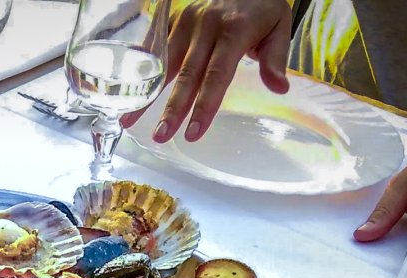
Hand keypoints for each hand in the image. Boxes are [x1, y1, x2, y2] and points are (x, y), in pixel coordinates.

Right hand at [140, 0, 290, 142]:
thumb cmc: (260, 7)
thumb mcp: (278, 25)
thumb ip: (275, 58)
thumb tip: (279, 88)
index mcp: (233, 30)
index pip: (217, 75)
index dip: (204, 106)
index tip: (193, 133)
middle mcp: (205, 25)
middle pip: (187, 74)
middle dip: (173, 108)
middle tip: (161, 136)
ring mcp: (185, 20)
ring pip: (164, 63)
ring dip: (147, 94)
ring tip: (130, 120)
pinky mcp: (172, 18)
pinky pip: (154, 47)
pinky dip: (141, 70)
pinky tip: (128, 93)